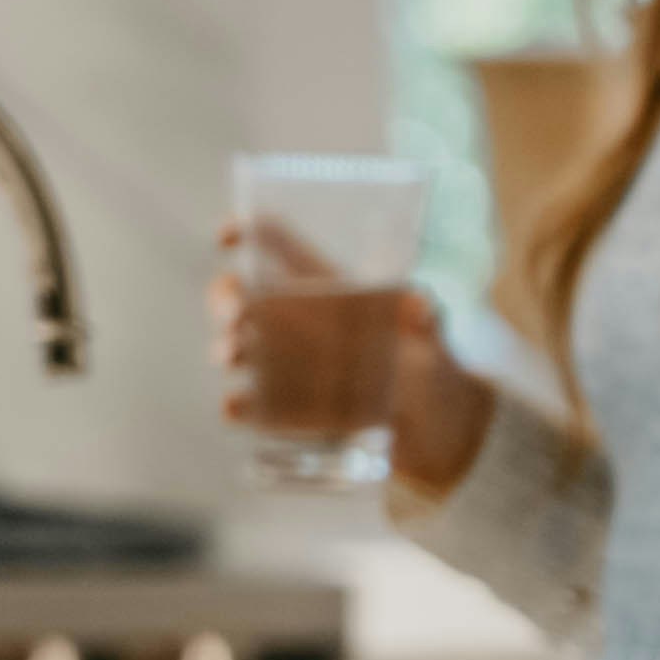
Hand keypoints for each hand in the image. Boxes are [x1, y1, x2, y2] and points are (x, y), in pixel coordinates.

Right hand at [212, 227, 449, 460]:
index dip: (246, 232)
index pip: (277, 245)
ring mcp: (286, 366)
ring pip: (237, 346)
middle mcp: (295, 322)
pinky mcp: (288, 410)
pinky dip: (239, 406)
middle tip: (234, 313)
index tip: (227, 236)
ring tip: (231, 354)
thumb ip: (427, 322)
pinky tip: (235, 406)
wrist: (435, 426)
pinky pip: (254, 405)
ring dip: (225, 347)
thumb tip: (424, 305)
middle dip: (224, 296)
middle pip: (241, 295)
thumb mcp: (433, 338)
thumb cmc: (430, 364)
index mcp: (325, 287)